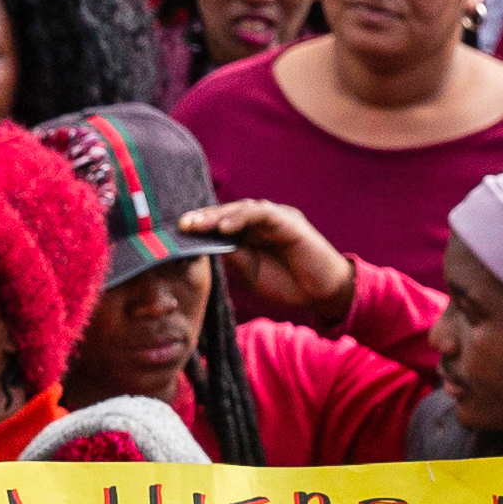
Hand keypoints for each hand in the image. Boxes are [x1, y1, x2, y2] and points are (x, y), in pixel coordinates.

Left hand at [174, 199, 357, 323]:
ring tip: (198, 225)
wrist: (324, 293)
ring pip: (241, 210)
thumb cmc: (290, 284)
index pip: (221, 224)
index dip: (201, 227)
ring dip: (218, 217)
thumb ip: (234, 257)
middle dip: (203, 218)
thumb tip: (210, 244)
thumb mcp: (253, 273)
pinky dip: (242, 219)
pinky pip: (261, 214)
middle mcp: (262, 222)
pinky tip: (225, 228)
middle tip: (182, 225)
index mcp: (252, 234)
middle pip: (227, 213)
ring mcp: (275, 219)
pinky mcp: (288, 220)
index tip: (178, 234)